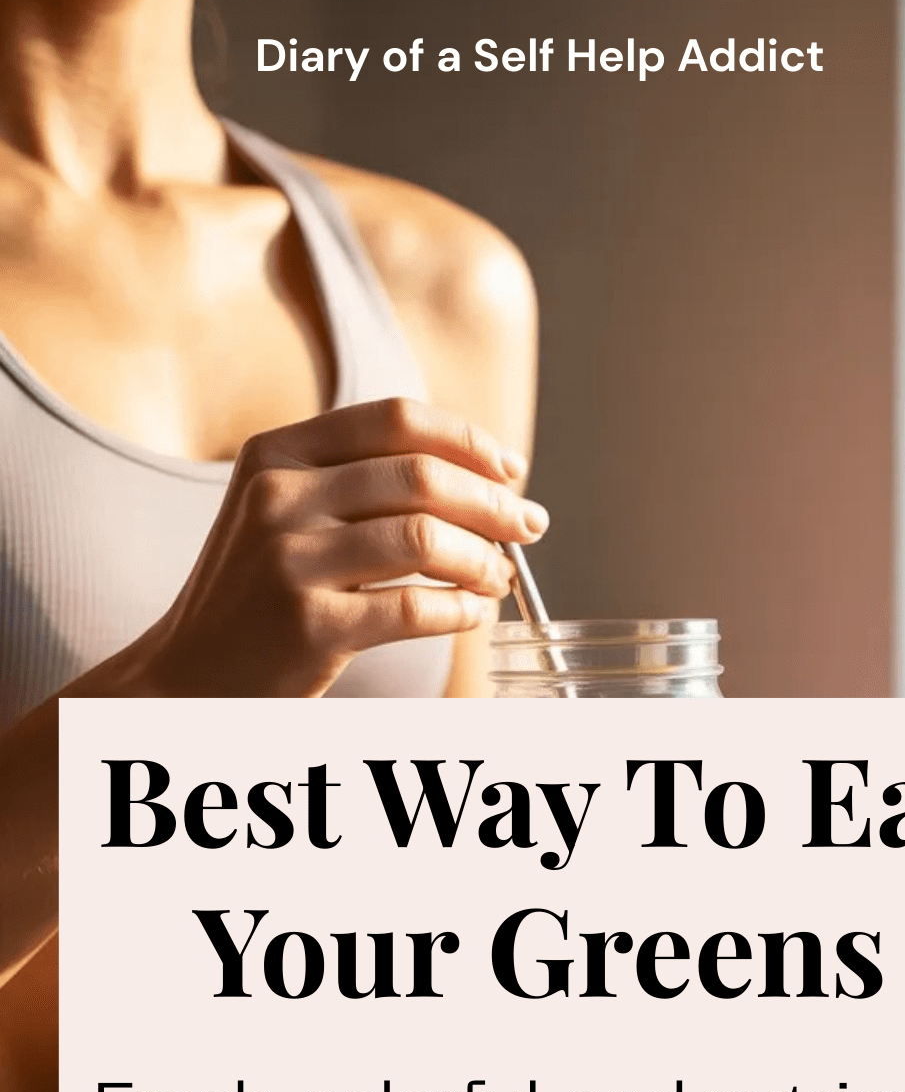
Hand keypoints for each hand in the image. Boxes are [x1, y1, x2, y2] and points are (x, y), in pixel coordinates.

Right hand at [129, 397, 546, 695]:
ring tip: (498, 578)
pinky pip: (415, 607)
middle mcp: (278, 497)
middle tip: (529, 528)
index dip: (467, 440)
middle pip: (421, 477)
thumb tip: (482, 479)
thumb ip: (359, 482)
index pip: (395, 419)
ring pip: (425, 539)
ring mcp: (290, 561)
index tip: (511, 470)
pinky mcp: (309, 626)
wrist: (188, 673)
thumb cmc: (256, 594)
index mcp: (276, 453)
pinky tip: (472, 614)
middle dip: (494, 504)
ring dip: (483, 559)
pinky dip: (461, 610)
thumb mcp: (284, 512)